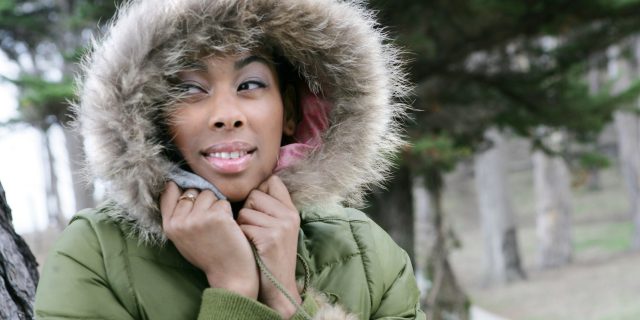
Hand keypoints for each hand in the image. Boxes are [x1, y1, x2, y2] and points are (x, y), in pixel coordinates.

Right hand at [160, 182, 258, 298]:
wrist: (228, 273)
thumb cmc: (208, 254)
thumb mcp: (182, 237)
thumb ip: (177, 215)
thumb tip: (172, 184)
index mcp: (169, 227)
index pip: (168, 193)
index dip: (179, 187)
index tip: (189, 192)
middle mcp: (180, 222)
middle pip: (192, 191)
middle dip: (203, 200)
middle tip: (209, 221)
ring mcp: (198, 218)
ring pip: (209, 194)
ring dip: (216, 205)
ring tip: (218, 225)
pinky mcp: (216, 217)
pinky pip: (223, 202)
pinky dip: (228, 212)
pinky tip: (228, 227)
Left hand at [237, 175, 301, 317]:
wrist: (279, 288)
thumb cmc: (270, 257)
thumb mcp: (279, 229)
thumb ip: (270, 208)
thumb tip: (250, 187)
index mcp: (292, 210)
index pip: (272, 181)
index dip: (258, 191)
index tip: (255, 208)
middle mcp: (289, 215)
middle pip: (254, 195)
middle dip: (246, 210)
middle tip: (253, 230)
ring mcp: (281, 226)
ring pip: (245, 211)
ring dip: (241, 226)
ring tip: (251, 241)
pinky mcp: (270, 238)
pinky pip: (243, 226)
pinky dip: (240, 237)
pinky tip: (249, 248)